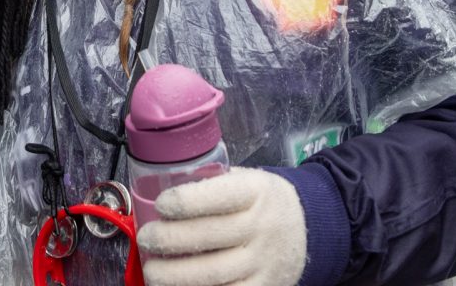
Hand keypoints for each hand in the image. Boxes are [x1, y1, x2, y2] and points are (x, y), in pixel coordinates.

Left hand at [137, 168, 306, 285]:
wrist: (309, 228)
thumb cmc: (262, 201)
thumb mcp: (247, 180)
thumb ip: (212, 183)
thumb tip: (162, 188)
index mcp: (256, 191)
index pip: (217, 196)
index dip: (184, 202)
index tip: (161, 205)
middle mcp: (262, 227)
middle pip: (208, 237)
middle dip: (168, 240)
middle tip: (146, 239)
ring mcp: (264, 262)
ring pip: (212, 274)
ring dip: (174, 275)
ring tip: (152, 271)